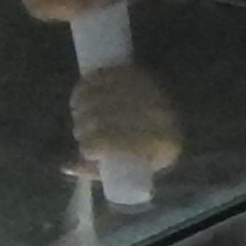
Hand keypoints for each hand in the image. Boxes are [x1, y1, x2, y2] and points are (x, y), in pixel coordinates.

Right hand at [73, 63, 183, 180]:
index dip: (91, 145)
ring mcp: (149, 92)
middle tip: (79, 131)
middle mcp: (157, 115)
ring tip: (78, 114)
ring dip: (81, 105)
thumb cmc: (150, 152)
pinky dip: (88, 85)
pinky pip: (106, 76)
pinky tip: (82, 94)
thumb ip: (96, 170)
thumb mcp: (129, 170)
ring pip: (102, 96)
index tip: (85, 150)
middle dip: (83, 126)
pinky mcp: (142, 75)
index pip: (113, 142)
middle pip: (103, 117)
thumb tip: (66, 166)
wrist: (179, 123)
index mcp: (159, 144)